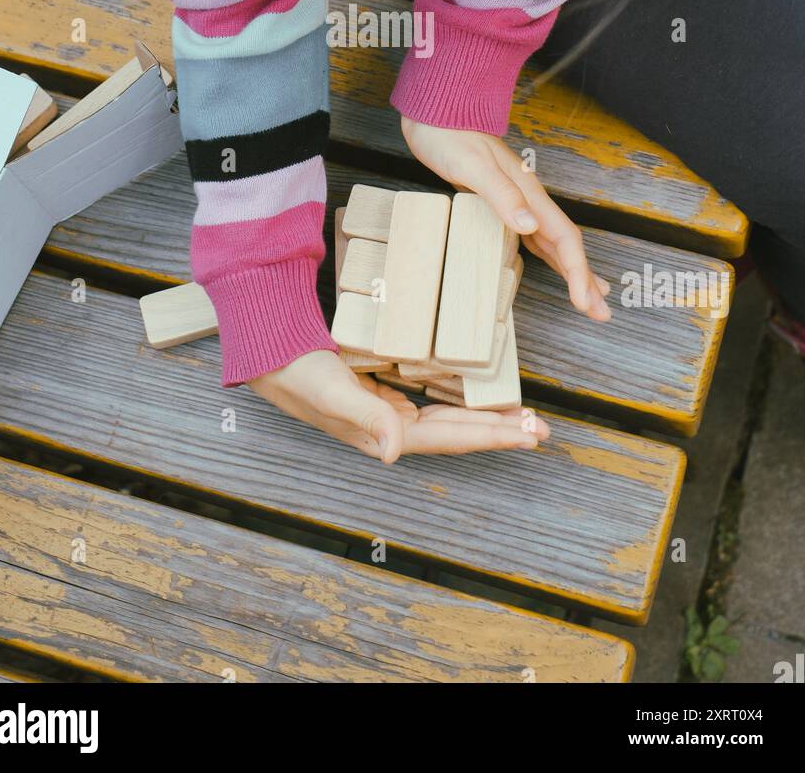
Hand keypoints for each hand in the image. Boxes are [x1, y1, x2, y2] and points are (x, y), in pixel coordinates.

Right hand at [249, 350, 549, 463]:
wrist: (263, 350)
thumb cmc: (293, 370)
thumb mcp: (329, 390)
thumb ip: (365, 417)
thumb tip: (396, 454)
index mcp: (381, 432)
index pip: (448, 437)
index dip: (491, 436)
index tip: (529, 432)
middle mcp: (387, 426)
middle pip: (455, 431)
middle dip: (499, 430)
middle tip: (541, 427)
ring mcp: (382, 409)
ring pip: (445, 416)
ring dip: (482, 417)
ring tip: (519, 415)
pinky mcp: (376, 389)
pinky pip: (427, 398)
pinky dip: (455, 398)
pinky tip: (470, 391)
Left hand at [401, 117, 610, 320]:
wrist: (439, 115)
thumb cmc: (451, 138)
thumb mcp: (473, 166)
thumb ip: (502, 195)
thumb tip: (530, 226)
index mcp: (528, 193)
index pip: (564, 238)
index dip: (578, 272)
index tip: (586, 302)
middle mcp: (529, 199)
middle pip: (567, 245)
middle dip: (586, 280)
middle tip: (602, 313)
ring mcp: (518, 201)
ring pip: (554, 243)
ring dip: (572, 271)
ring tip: (590, 298)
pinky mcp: (503, 202)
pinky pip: (536, 238)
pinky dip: (550, 257)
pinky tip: (554, 266)